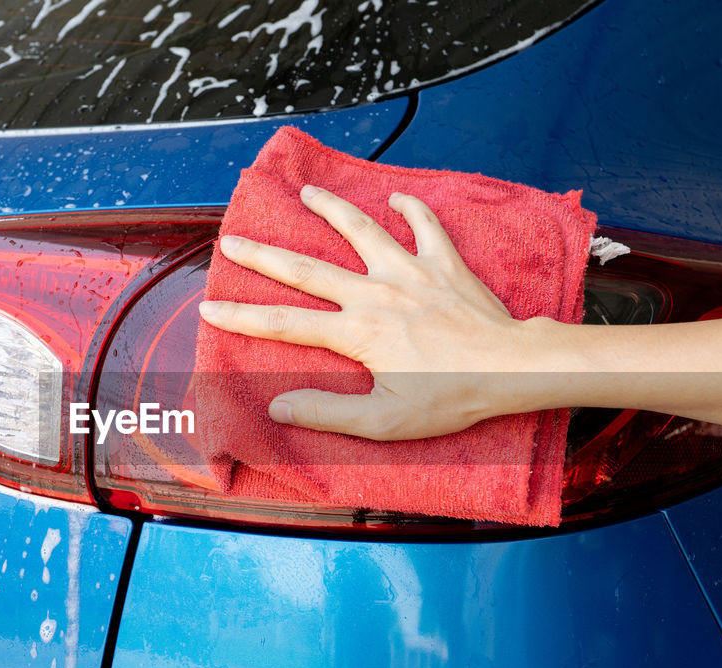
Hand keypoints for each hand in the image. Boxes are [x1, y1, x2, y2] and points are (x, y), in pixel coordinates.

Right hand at [198, 185, 554, 439]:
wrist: (511, 367)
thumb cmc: (450, 398)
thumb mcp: (384, 420)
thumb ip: (328, 412)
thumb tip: (279, 406)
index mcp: (357, 331)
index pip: (286, 323)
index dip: (243, 316)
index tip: (210, 307)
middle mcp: (376, 293)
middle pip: (308, 269)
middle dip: (264, 255)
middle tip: (232, 240)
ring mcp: (411, 272)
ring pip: (362, 230)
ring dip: (332, 210)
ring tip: (308, 194)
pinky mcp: (444, 264)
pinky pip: (425, 226)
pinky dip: (410, 208)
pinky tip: (396, 198)